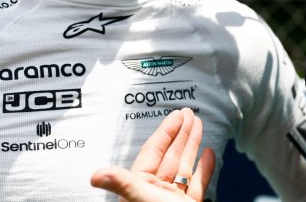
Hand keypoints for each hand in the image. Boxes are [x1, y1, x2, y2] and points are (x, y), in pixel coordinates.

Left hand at [90, 107, 214, 201]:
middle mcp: (155, 192)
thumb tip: (94, 176)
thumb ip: (122, 184)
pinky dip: (205, 168)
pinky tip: (210, 153)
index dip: (166, 131)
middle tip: (191, 112)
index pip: (154, 151)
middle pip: (170, 155)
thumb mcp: (141, 200)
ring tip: (200, 124)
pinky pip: (197, 184)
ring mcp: (173, 201)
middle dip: (181, 133)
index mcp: (140, 186)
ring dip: (193, 145)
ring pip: (184, 166)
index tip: (177, 114)